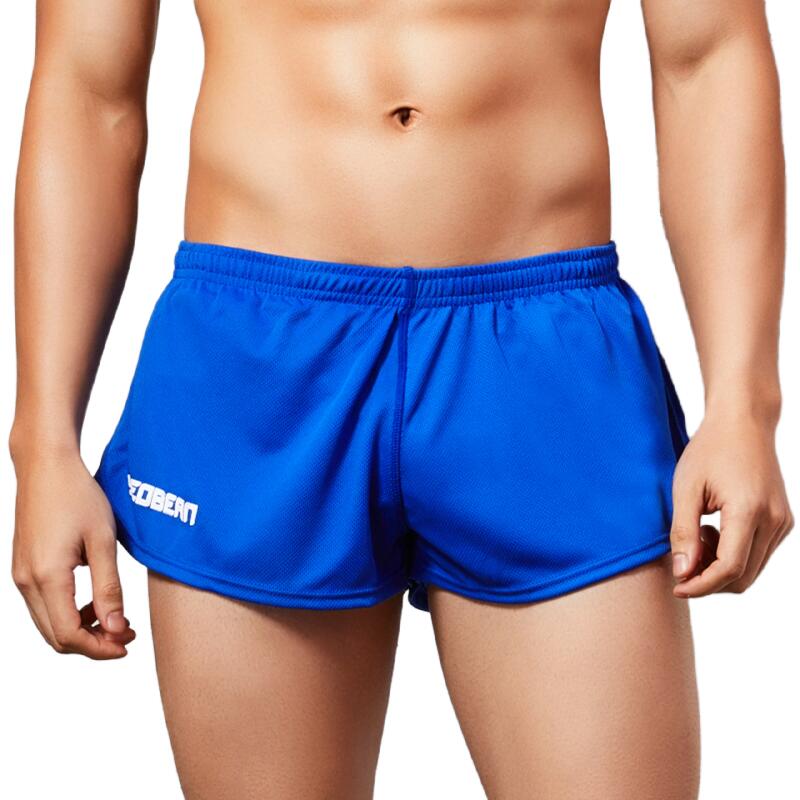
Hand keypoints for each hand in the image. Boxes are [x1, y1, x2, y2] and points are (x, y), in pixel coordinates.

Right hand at [11, 448, 135, 657]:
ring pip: (49, 623)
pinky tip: (96, 600)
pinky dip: (70, 612)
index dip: (99, 648)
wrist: (46, 466)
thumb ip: (109, 587)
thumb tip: (115, 628)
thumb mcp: (102, 540)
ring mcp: (21, 575)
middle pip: (56, 636)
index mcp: (47, 576)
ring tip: (117, 618)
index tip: (127, 644)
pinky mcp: (24, 568)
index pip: (69, 634)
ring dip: (82, 629)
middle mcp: (27, 581)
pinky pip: (44, 605)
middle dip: (93, 643)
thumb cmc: (77, 495)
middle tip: (127, 634)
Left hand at [670, 412, 793, 596]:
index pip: (729, 568)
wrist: (743, 423)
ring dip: (720, 567)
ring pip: (752, 569)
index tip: (677, 586)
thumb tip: (682, 572)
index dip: (701, 585)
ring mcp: (783, 522)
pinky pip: (758, 554)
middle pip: (743, 577)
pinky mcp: (783, 521)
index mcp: (749, 511)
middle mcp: (774, 521)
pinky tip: (713, 531)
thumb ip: (683, 532)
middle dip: (709, 581)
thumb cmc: (709, 450)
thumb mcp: (686, 488)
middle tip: (681, 562)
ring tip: (697, 535)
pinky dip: (733, 555)